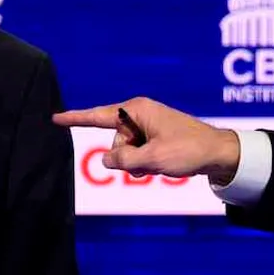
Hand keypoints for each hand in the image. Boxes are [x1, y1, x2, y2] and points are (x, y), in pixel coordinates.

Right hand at [52, 97, 241, 185]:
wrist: (218, 153)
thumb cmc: (188, 151)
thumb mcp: (152, 159)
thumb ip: (123, 160)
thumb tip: (106, 160)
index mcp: (136, 110)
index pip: (98, 116)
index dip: (75, 119)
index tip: (54, 118)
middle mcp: (139, 114)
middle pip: (115, 141)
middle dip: (126, 156)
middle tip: (152, 160)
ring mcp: (148, 125)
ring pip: (126, 151)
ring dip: (138, 162)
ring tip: (161, 162)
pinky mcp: (155, 136)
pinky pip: (138, 153)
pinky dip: (145, 162)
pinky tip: (163, 163)